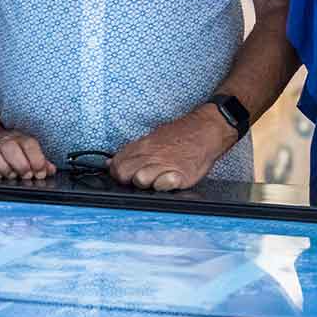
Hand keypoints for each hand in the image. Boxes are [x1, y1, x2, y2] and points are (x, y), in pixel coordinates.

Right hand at [0, 123, 53, 179]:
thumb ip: (39, 160)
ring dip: (2, 167)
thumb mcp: (24, 150)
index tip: (40, 173)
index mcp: (17, 138)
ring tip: (10, 175)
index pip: (28, 143)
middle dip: (20, 164)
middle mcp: (1, 140)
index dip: (36, 159)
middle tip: (26, 176)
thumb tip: (50, 170)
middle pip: (9, 147)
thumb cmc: (6, 147)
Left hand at [109, 111, 231, 190]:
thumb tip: (111, 162)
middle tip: (140, 180)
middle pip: (124, 174)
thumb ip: (131, 152)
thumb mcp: (152, 138)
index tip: (125, 176)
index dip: (117, 173)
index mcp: (142, 146)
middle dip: (128, 181)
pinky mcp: (181, 175)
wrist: (205, 130)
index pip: (116, 164)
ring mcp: (166, 165)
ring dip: (146, 184)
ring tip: (157, 180)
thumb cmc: (180, 136)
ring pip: (141, 180)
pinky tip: (170, 181)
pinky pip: (165, 185)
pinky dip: (165, 186)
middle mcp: (151, 155)